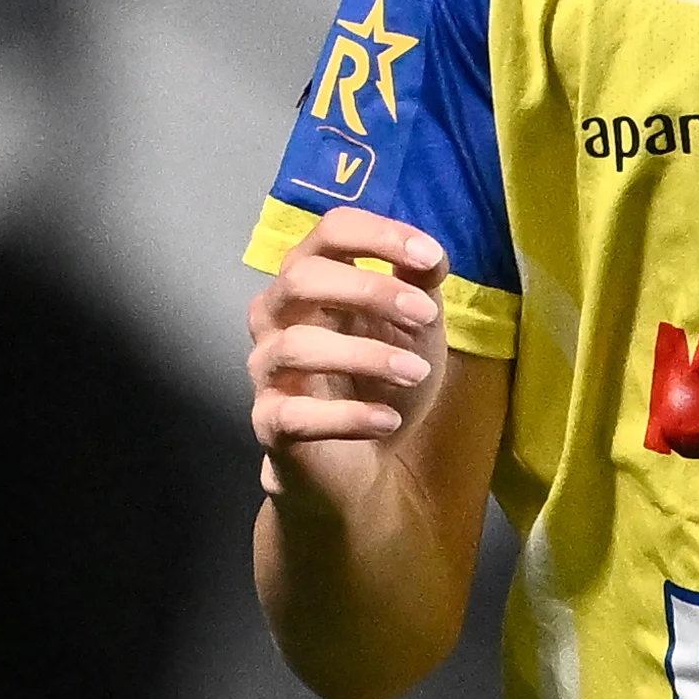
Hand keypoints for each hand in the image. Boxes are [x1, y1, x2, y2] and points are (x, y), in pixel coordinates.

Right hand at [249, 209, 449, 497]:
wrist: (360, 465)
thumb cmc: (380, 383)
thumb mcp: (413, 331)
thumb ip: (418, 288)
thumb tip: (431, 255)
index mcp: (311, 280)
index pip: (329, 233)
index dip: (378, 235)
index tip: (430, 257)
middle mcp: (276, 316)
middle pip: (302, 278)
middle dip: (370, 291)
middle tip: (425, 316)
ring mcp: (267, 369)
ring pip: (297, 345)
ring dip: (367, 356)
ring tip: (417, 372)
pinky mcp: (269, 423)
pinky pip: (295, 414)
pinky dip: (348, 417)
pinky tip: (387, 421)